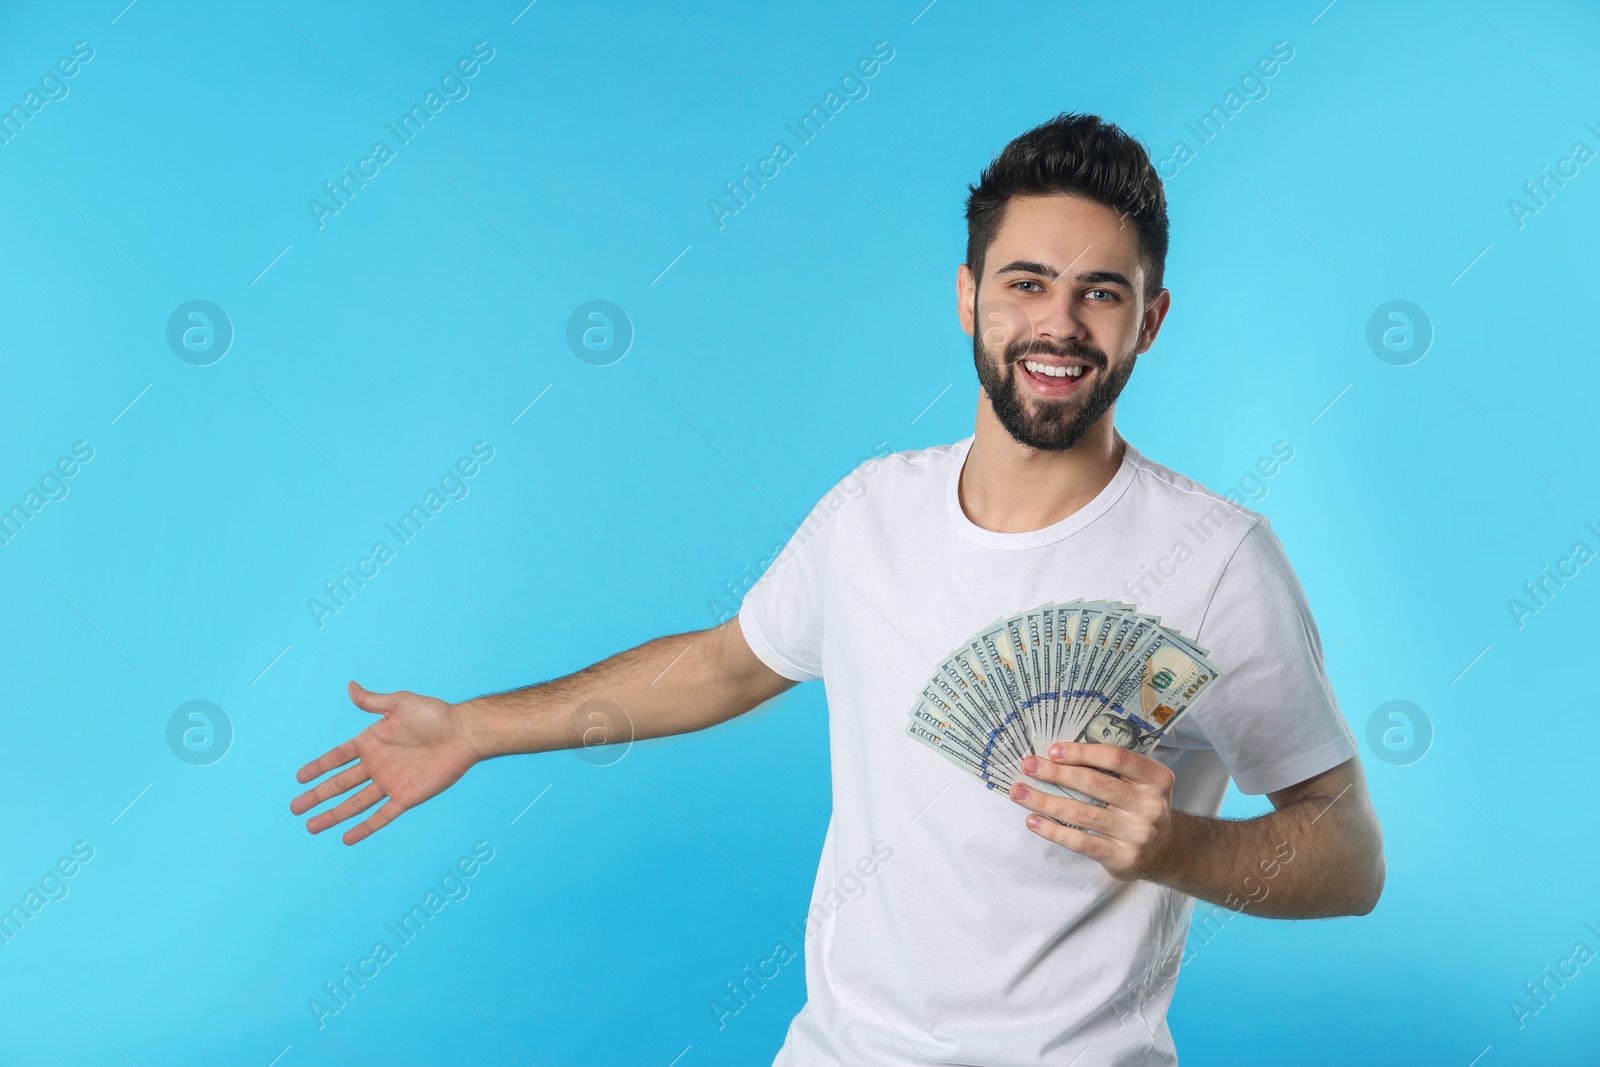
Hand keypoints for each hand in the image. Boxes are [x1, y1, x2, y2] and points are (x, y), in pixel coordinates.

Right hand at [291, 681, 483, 844]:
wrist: (464, 733)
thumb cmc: (435, 715)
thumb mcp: (400, 704)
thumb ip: (373, 701)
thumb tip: (350, 686)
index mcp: (372, 742)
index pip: (337, 757)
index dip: (318, 767)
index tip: (298, 778)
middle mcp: (377, 765)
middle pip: (340, 784)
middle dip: (317, 796)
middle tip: (294, 808)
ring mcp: (391, 782)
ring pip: (355, 803)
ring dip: (334, 815)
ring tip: (312, 826)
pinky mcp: (407, 796)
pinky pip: (382, 816)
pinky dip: (365, 828)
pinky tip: (348, 838)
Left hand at [1009, 741, 1175, 881]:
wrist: (1166, 850)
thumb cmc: (1141, 806)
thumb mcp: (1142, 782)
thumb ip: (1113, 768)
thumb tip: (1059, 753)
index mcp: (1155, 778)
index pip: (1116, 758)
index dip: (1082, 752)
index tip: (1053, 749)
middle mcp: (1149, 805)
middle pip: (1094, 784)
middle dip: (1056, 773)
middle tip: (1028, 766)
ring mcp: (1135, 833)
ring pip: (1082, 813)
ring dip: (1045, 801)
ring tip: (1019, 792)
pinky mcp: (1121, 857)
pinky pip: (1080, 842)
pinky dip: (1053, 831)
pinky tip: (1033, 821)